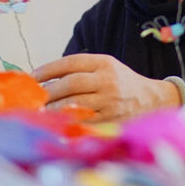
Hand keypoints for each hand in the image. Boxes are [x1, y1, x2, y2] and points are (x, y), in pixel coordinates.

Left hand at [32, 53, 179, 121]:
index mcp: (104, 63)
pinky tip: (55, 122)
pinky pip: (83, 121)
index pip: (71, 63)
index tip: (32, 76)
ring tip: (39, 110)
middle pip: (71, 83)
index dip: (48, 69)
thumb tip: (45, 80)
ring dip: (53, 108)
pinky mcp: (110, 120)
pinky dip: (66, 122)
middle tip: (33, 97)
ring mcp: (109, 102)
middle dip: (48, 91)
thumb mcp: (106, 67)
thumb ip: (81, 70)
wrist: (151, 100)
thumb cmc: (121, 83)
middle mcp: (107, 81)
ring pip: (74, 104)